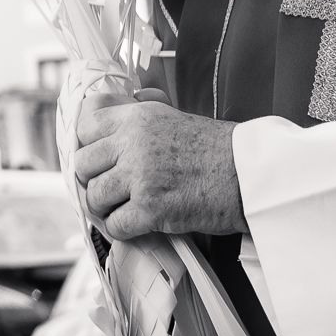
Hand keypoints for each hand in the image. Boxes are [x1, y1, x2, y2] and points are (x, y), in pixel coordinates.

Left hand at [72, 88, 244, 239]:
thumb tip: (101, 106)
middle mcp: (132, 144)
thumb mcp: (171, 116)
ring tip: (124, 206)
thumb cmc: (218, 148)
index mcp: (136, 117)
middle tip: (111, 187)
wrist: (251, 174)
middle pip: (83, 164)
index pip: (85, 127)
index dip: (89, 146)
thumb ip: (136, 114)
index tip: (100, 159)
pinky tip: (136, 224)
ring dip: (107, 206)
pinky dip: (122, 228)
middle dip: (94, 178)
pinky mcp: (151, 208)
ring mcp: (140, 176)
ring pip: (94, 195)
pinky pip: (115, 223)